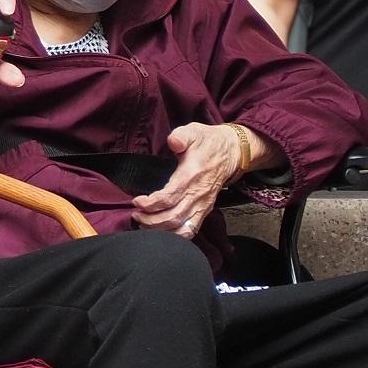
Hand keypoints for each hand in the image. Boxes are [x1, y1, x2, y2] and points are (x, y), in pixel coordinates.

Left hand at [134, 123, 250, 236]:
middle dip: (150, 220)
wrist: (232, 152)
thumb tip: (173, 142)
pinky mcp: (205, 209)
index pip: (169, 197)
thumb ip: (181, 136)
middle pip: (172, 217)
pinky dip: (176, 235)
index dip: (150, 203)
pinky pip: (191, 230)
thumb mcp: (193, 132)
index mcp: (191, 176)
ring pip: (181, 227)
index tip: (136, 201)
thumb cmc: (208, 142)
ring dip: (161, 230)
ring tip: (144, 224)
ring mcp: (203, 204)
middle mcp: (198, 194)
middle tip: (135, 215)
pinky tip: (162, 232)